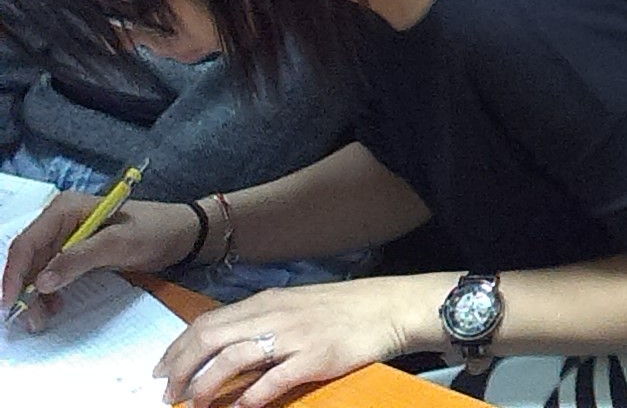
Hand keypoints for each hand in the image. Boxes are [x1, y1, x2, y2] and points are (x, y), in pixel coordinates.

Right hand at [3, 193, 196, 328]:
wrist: (181, 233)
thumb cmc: (154, 230)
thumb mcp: (118, 243)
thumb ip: (79, 259)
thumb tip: (42, 281)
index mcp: (65, 209)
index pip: (27, 243)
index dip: (13, 274)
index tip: (10, 302)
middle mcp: (60, 220)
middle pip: (29, 259)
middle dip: (24, 290)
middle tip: (30, 320)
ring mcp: (67, 236)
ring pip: (38, 269)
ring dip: (36, 295)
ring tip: (42, 318)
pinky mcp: (77, 251)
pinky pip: (53, 273)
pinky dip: (50, 291)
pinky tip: (54, 307)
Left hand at [156, 273, 443, 407]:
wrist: (391, 306)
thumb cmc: (344, 308)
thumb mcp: (296, 306)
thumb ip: (261, 322)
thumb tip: (224, 347)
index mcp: (266, 302)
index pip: (206, 323)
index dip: (177, 349)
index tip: (161, 371)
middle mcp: (274, 315)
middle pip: (209, 339)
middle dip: (181, 369)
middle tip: (169, 394)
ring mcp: (294, 337)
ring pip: (232, 358)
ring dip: (206, 385)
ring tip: (194, 404)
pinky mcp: (315, 358)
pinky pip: (272, 380)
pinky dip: (249, 397)